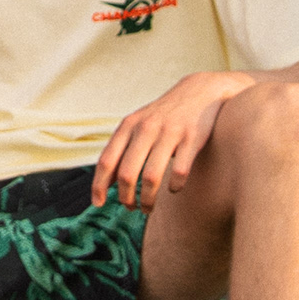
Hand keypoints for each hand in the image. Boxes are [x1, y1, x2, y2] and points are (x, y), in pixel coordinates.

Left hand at [91, 73, 249, 208]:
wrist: (200, 92)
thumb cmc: (163, 116)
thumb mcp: (138, 125)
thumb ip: (122, 150)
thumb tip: (105, 184)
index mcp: (129, 125)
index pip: (107, 161)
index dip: (99, 186)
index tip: (98, 204)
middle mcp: (146, 128)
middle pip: (127, 174)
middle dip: (125, 198)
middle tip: (130, 208)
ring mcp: (170, 132)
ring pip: (151, 177)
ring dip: (148, 200)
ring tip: (147, 208)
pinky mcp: (192, 138)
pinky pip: (179, 172)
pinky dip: (174, 187)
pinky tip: (173, 189)